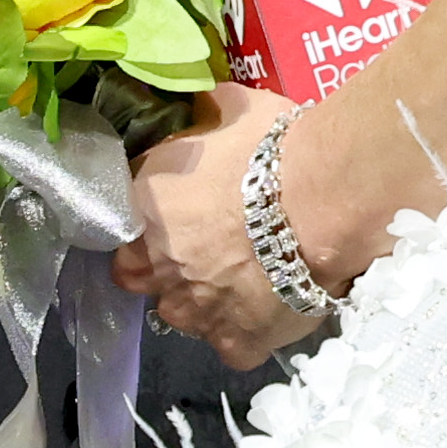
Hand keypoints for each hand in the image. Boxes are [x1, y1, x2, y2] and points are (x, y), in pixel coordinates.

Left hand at [115, 85, 325, 369]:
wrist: (324, 204)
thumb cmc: (273, 150)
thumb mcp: (233, 109)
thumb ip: (208, 113)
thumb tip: (205, 102)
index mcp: (145, 208)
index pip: (122, 226)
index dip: (146, 226)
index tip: (172, 218)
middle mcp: (158, 266)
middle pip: (142, 278)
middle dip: (166, 269)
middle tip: (208, 250)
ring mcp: (195, 312)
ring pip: (186, 316)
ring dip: (206, 301)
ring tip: (248, 278)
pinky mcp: (236, 343)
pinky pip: (233, 345)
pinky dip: (247, 331)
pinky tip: (271, 308)